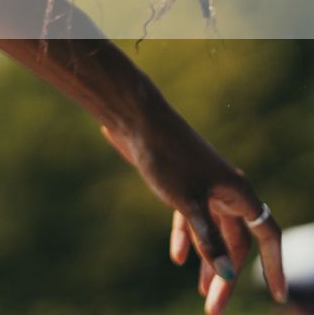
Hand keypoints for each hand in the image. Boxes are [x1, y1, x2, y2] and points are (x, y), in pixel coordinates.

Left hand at [96, 109, 287, 312]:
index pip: (268, 237)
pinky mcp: (181, 184)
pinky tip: (177, 259)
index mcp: (239, 193)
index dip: (275, 266)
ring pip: (213, 233)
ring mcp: (204, 187)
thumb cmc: (166, 156)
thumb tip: (226, 275)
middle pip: (237, 242)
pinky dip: (186, 238)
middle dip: (227, 276)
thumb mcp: (187, 202)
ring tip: (201, 292)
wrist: (136, 118)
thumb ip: (207, 239)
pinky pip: (191, 218)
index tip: (279, 296)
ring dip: (208, 261)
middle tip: (212, 308)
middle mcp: (227, 191)